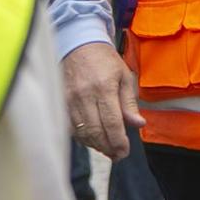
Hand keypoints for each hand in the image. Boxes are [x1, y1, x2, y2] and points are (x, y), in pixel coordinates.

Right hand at [62, 42, 144, 159]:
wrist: (77, 44)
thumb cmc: (104, 60)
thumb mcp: (124, 76)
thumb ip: (129, 103)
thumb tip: (138, 124)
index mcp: (104, 87)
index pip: (112, 123)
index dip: (119, 142)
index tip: (124, 151)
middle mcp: (85, 95)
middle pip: (96, 132)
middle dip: (108, 148)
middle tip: (118, 155)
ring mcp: (70, 100)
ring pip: (82, 133)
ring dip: (96, 145)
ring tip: (107, 149)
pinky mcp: (61, 102)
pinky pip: (71, 128)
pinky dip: (82, 138)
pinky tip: (92, 139)